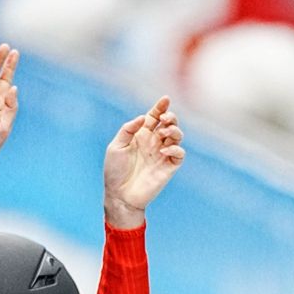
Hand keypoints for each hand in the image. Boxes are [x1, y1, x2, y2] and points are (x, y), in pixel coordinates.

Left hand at [103, 96, 184, 228]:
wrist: (119, 195)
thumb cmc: (115, 171)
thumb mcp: (116, 147)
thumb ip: (128, 130)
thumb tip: (144, 117)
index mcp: (141, 135)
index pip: (154, 117)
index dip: (161, 107)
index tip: (165, 99)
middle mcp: (153, 143)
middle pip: (169, 123)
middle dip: (170, 117)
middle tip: (164, 119)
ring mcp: (162, 155)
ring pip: (177, 136)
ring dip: (173, 131)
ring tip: (162, 134)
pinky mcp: (168, 168)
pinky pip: (179, 154)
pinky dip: (175, 150)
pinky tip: (163, 151)